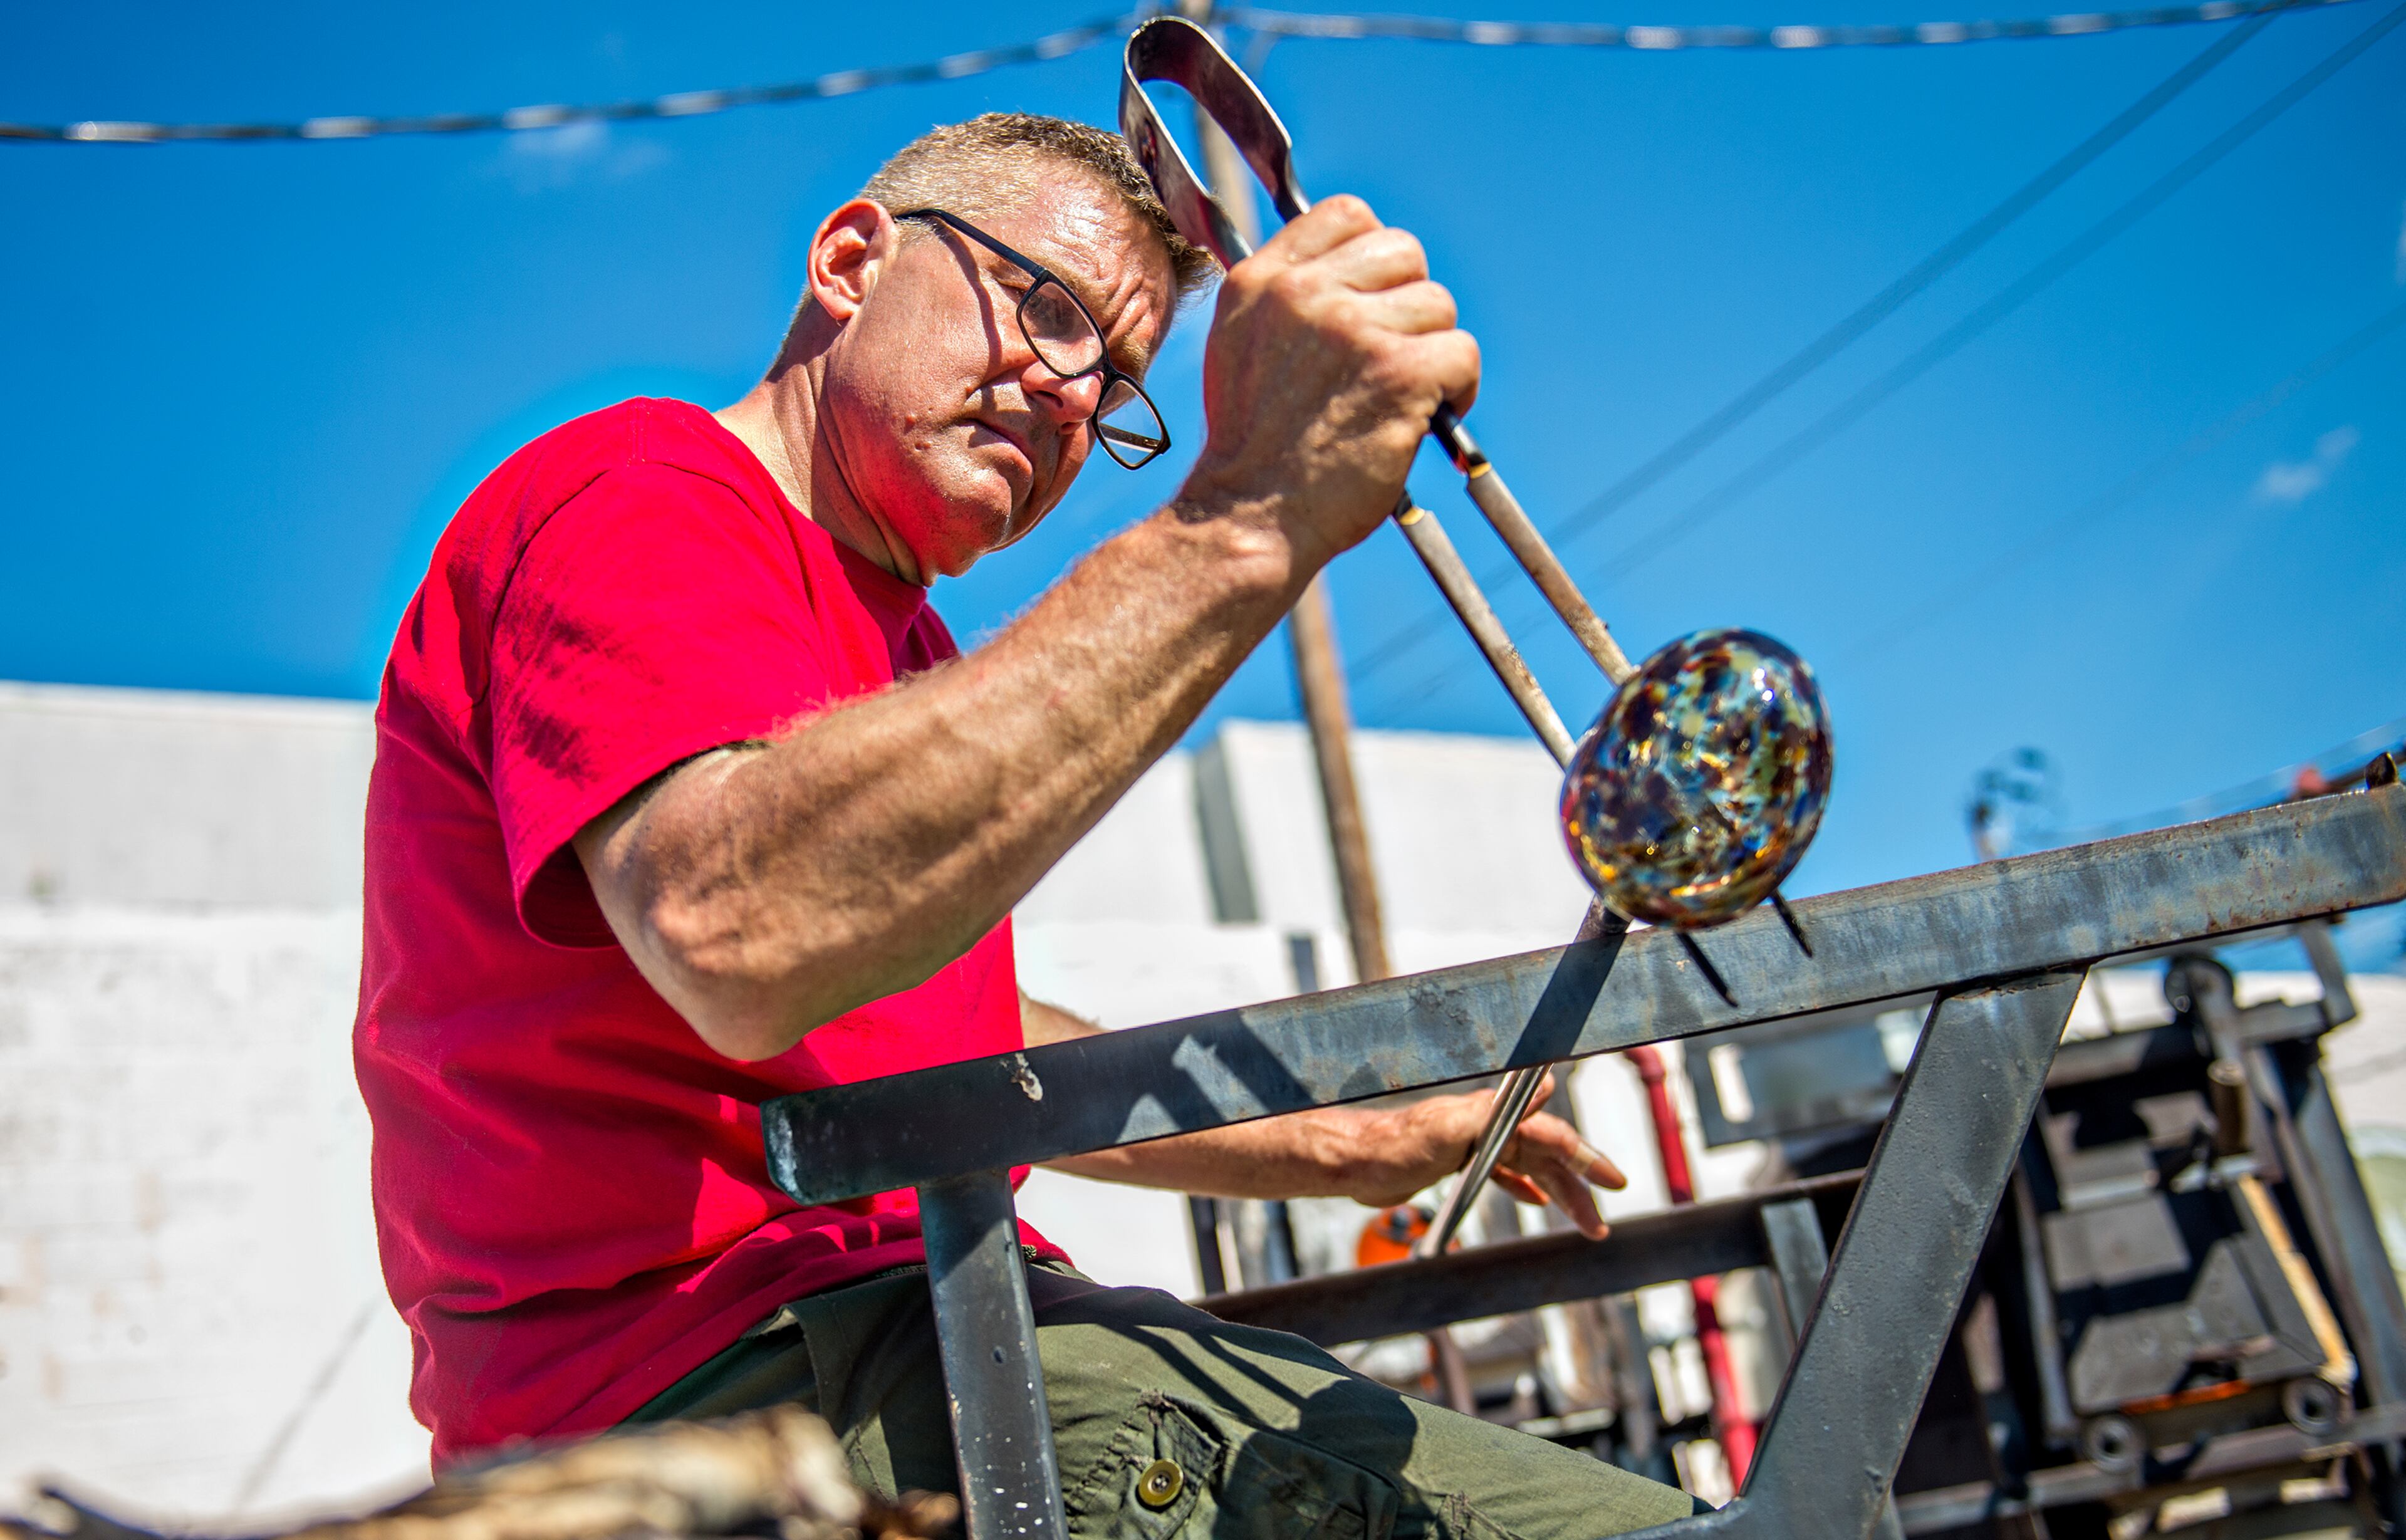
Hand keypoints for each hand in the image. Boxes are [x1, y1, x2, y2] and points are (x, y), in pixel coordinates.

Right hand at [1182, 195, 1480, 575]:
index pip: (1348, 215)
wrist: (1251, 516)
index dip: (1376, 256)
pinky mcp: (1399, 372)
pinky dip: (1458, 390)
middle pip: (1404, 252)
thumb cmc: (1253, 449)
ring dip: (1433, 352)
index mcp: (1264, 280)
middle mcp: (1306, 293)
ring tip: (1404, 397)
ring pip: (1438, 305)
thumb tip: (1349, 275)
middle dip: (1409, 305)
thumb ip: (1287, 299)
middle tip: (1392, 358)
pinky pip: (1462, 353)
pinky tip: (1426, 417)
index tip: (1375, 301)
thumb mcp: (1240, 346)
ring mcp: (1353, 330)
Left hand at [1339, 1074, 1625, 1239]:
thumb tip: (1547, 1084)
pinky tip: (1537, 1203)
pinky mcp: (1459, 1162)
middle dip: (1579, 1189)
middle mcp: (1490, 1127)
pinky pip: (1505, 1175)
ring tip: (1585, 1223)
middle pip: (1548, 1158)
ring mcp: (1476, 1144)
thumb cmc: (1395, 1145)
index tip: (1615, 1182)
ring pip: (1531, 1169)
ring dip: (1560, 1194)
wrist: (1354, 1162)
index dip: (1586, 1160)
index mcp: (1494, 1118)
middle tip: (1601, 1224)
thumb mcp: (1448, 1129)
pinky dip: (1525, 1188)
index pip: (1553, 1139)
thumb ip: (1498, 1110)